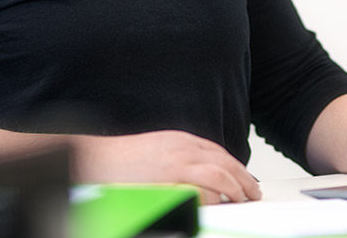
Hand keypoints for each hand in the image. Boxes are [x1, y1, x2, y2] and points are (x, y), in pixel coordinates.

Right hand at [72, 130, 260, 203]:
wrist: (94, 159)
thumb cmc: (120, 161)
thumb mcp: (156, 152)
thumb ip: (177, 159)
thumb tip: (195, 176)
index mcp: (180, 140)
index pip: (218, 151)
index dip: (234, 166)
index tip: (244, 177)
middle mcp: (183, 148)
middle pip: (225, 161)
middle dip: (243, 177)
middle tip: (253, 191)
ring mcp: (178, 163)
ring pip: (221, 174)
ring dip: (237, 188)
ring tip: (244, 199)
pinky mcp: (171, 179)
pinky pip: (203, 189)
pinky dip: (215, 198)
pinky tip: (220, 206)